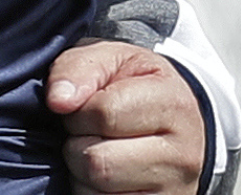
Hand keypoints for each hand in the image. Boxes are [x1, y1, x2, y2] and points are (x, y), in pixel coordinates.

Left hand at [47, 39, 205, 194]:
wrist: (176, 122)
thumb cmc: (136, 86)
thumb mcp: (112, 59)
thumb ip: (80, 68)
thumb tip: (58, 100)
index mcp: (173, 105)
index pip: (104, 114)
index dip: (78, 110)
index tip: (83, 106)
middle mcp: (182, 155)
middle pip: (97, 161)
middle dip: (77, 142)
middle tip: (88, 132)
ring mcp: (174, 190)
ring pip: (97, 189)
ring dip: (81, 170)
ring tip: (97, 150)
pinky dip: (91, 192)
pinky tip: (105, 175)